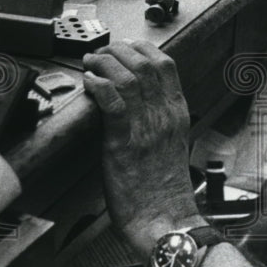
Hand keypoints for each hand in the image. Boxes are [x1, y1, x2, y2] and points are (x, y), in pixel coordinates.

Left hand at [83, 40, 199, 261]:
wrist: (164, 219)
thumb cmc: (164, 189)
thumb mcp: (170, 144)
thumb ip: (158, 121)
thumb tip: (136, 104)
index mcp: (176, 114)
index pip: (165, 65)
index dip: (141, 48)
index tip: (123, 47)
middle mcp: (164, 115)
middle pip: (145, 64)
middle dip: (118, 50)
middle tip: (101, 52)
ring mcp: (146, 128)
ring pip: (128, 78)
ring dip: (105, 63)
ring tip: (91, 63)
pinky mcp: (125, 144)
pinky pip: (113, 104)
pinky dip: (99, 86)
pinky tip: (89, 81)